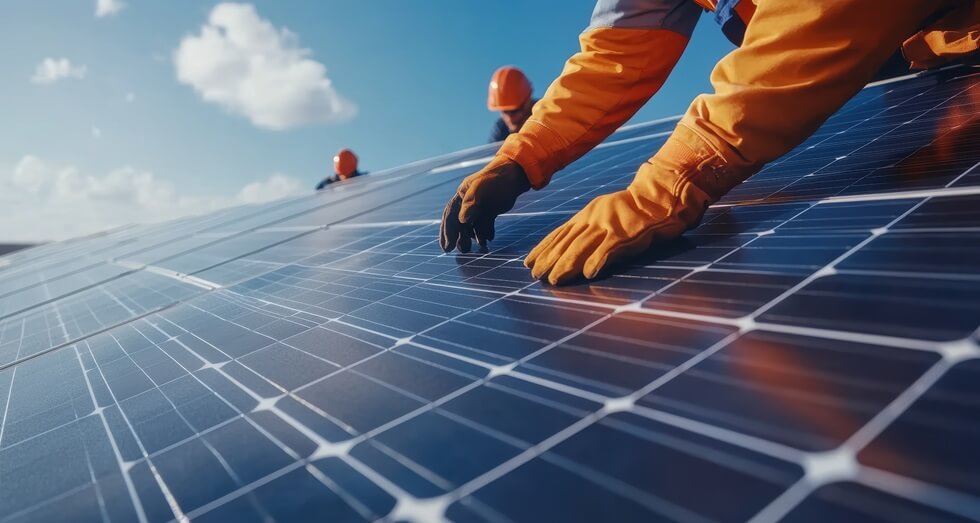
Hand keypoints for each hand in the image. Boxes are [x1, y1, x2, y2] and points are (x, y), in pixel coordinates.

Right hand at [440, 157, 531, 252]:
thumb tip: (462, 220)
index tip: (447, 247)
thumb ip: (471, 204)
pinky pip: (485, 224)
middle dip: (458, 237)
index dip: (448, 231)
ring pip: (472, 225)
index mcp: (462, 195)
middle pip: (460, 222)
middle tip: (461, 251)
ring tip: (473, 248)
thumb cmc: (496, 180)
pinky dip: (485, 232)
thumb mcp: (482, 190)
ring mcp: (480, 205)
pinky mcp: (491, 209)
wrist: (516, 174)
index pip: (451, 215)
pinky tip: (488, 240)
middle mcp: (469, 201)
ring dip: (472, 237)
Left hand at [525, 136, 727, 284]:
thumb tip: (570, 249)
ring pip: (583, 246)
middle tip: (536, 275)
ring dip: (567, 264)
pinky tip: (589, 274)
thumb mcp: (606, 213)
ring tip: (554, 279)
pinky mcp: (629, 233)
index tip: (528, 262)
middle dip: (549, 259)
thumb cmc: (636, 209)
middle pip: (567, 241)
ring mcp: (611, 225)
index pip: (560, 233)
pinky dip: (598, 261)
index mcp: (588, 214)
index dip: (543, 248)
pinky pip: (611, 249)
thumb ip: (589, 228)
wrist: (664, 195)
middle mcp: (595, 218)